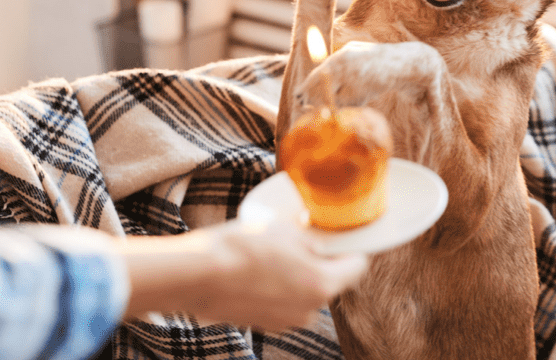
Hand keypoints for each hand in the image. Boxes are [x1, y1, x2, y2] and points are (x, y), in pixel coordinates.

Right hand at [119, 208, 366, 331]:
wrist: (197, 275)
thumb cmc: (241, 248)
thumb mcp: (285, 230)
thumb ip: (310, 239)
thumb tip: (316, 242)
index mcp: (323, 285)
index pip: (358, 266)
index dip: (353, 248)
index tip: (346, 237)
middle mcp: (310, 309)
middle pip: (330, 281)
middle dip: (321, 261)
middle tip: (305, 239)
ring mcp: (286, 321)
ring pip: (305, 292)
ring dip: (298, 274)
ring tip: (275, 253)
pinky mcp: (264, 324)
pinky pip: (283, 301)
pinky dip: (278, 287)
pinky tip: (259, 269)